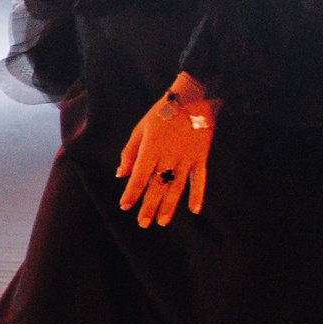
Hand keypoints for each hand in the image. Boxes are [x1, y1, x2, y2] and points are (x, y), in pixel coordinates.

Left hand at [117, 71, 217, 227]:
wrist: (193, 99)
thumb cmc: (161, 114)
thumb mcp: (140, 129)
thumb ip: (130, 153)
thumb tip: (121, 175)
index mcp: (151, 149)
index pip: (139, 177)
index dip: (132, 193)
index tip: (124, 206)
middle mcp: (169, 157)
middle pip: (157, 186)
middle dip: (149, 207)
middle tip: (143, 223)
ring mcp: (187, 159)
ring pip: (177, 188)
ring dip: (169, 206)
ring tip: (162, 222)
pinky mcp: (201, 158)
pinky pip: (200, 180)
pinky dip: (198, 195)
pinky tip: (194, 210)